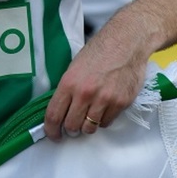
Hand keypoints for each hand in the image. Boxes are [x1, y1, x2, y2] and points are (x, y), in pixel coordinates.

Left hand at [43, 21, 147, 140]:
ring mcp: (104, 100)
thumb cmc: (99, 51)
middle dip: (70, 130)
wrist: (126, 42)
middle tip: (72, 126)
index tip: (53, 135)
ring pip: (89, 128)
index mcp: (69, 83)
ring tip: (88, 117)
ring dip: (87, 126)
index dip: (51, 130)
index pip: (54, 115)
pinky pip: (106, 122)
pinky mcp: (120, 103)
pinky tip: (103, 108)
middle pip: (71, 126)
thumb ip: (67, 89)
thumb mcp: (75, 67)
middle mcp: (85, 93)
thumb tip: (60, 109)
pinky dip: (103, 120)